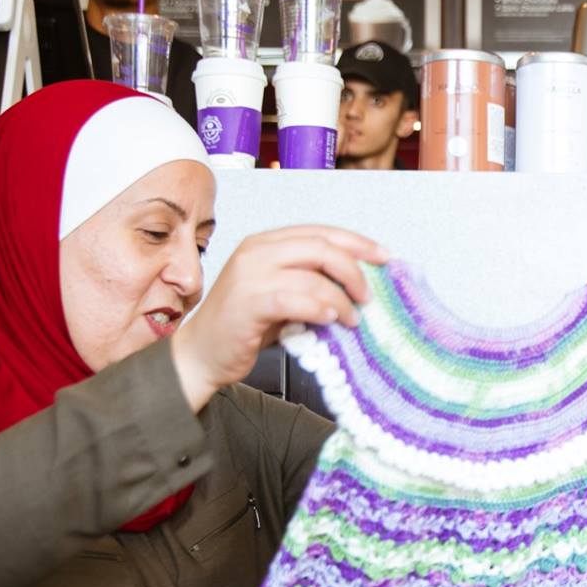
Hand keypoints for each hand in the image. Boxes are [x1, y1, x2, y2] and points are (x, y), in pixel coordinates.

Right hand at [172, 225, 388, 410]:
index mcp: (265, 243)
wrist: (202, 355)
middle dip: (355, 270)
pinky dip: (320, 308)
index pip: (321, 232)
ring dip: (342, 299)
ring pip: (313, 274)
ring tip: (352, 319)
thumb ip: (311, 281)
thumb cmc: (244, 327)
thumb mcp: (282, 295)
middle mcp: (256, 251)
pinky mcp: (247, 302)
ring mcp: (249, 275)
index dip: (358, 243)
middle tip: (369, 296)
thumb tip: (359, 283)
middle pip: (322, 247)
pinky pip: (295, 299)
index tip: (385, 258)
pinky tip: (331, 320)